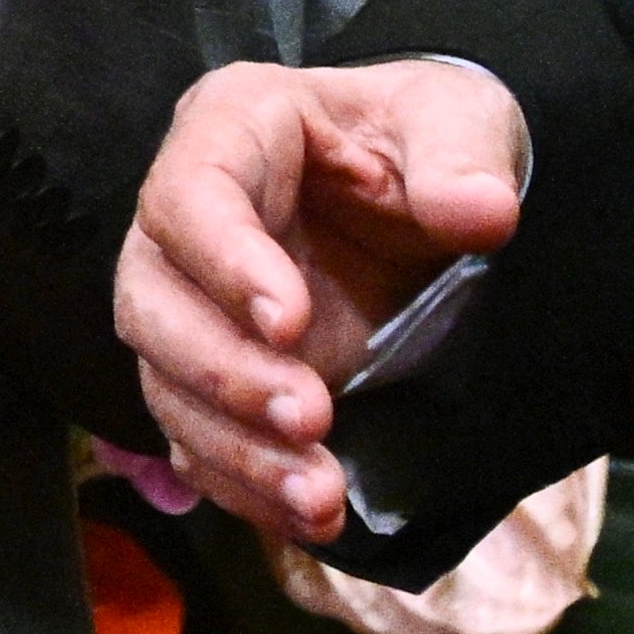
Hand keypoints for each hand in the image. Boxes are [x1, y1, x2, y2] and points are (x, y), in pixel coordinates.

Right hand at [113, 58, 529, 542]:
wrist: (424, 197)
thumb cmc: (423, 137)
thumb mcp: (457, 116)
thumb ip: (460, 155)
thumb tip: (481, 211)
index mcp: (230, 130)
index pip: (191, 192)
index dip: (224, 261)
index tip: (290, 321)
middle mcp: (187, 221)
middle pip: (151, 299)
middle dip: (222, 371)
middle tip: (312, 416)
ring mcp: (194, 304)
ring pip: (166, 382)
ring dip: (235, 448)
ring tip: (319, 496)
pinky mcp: (216, 375)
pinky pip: (198, 439)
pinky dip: (246, 486)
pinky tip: (309, 517)